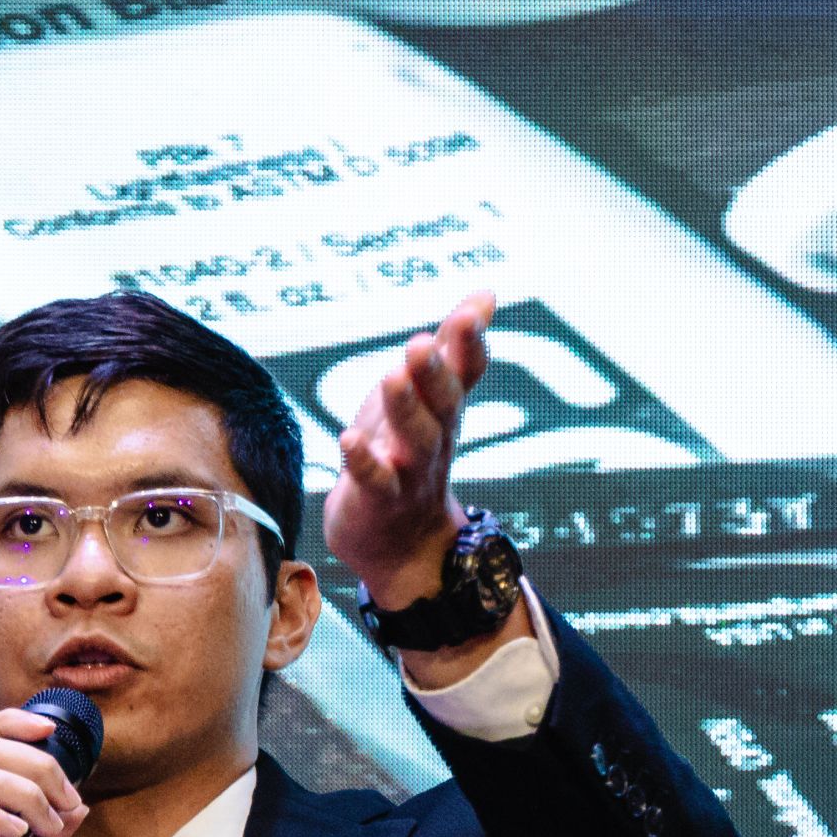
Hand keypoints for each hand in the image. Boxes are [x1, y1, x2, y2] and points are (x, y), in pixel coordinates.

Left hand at [324, 288, 496, 611]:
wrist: (400, 542)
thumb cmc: (408, 454)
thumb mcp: (430, 397)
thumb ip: (453, 348)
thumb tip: (487, 294)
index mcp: (446, 408)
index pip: (467, 373)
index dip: (470, 345)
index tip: (473, 313)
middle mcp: (435, 438)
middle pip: (443, 404)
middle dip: (435, 373)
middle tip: (420, 343)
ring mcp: (409, 472)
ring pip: (414, 441)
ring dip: (404, 410)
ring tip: (393, 377)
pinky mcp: (377, 500)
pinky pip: (374, 482)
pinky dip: (364, 461)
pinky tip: (349, 439)